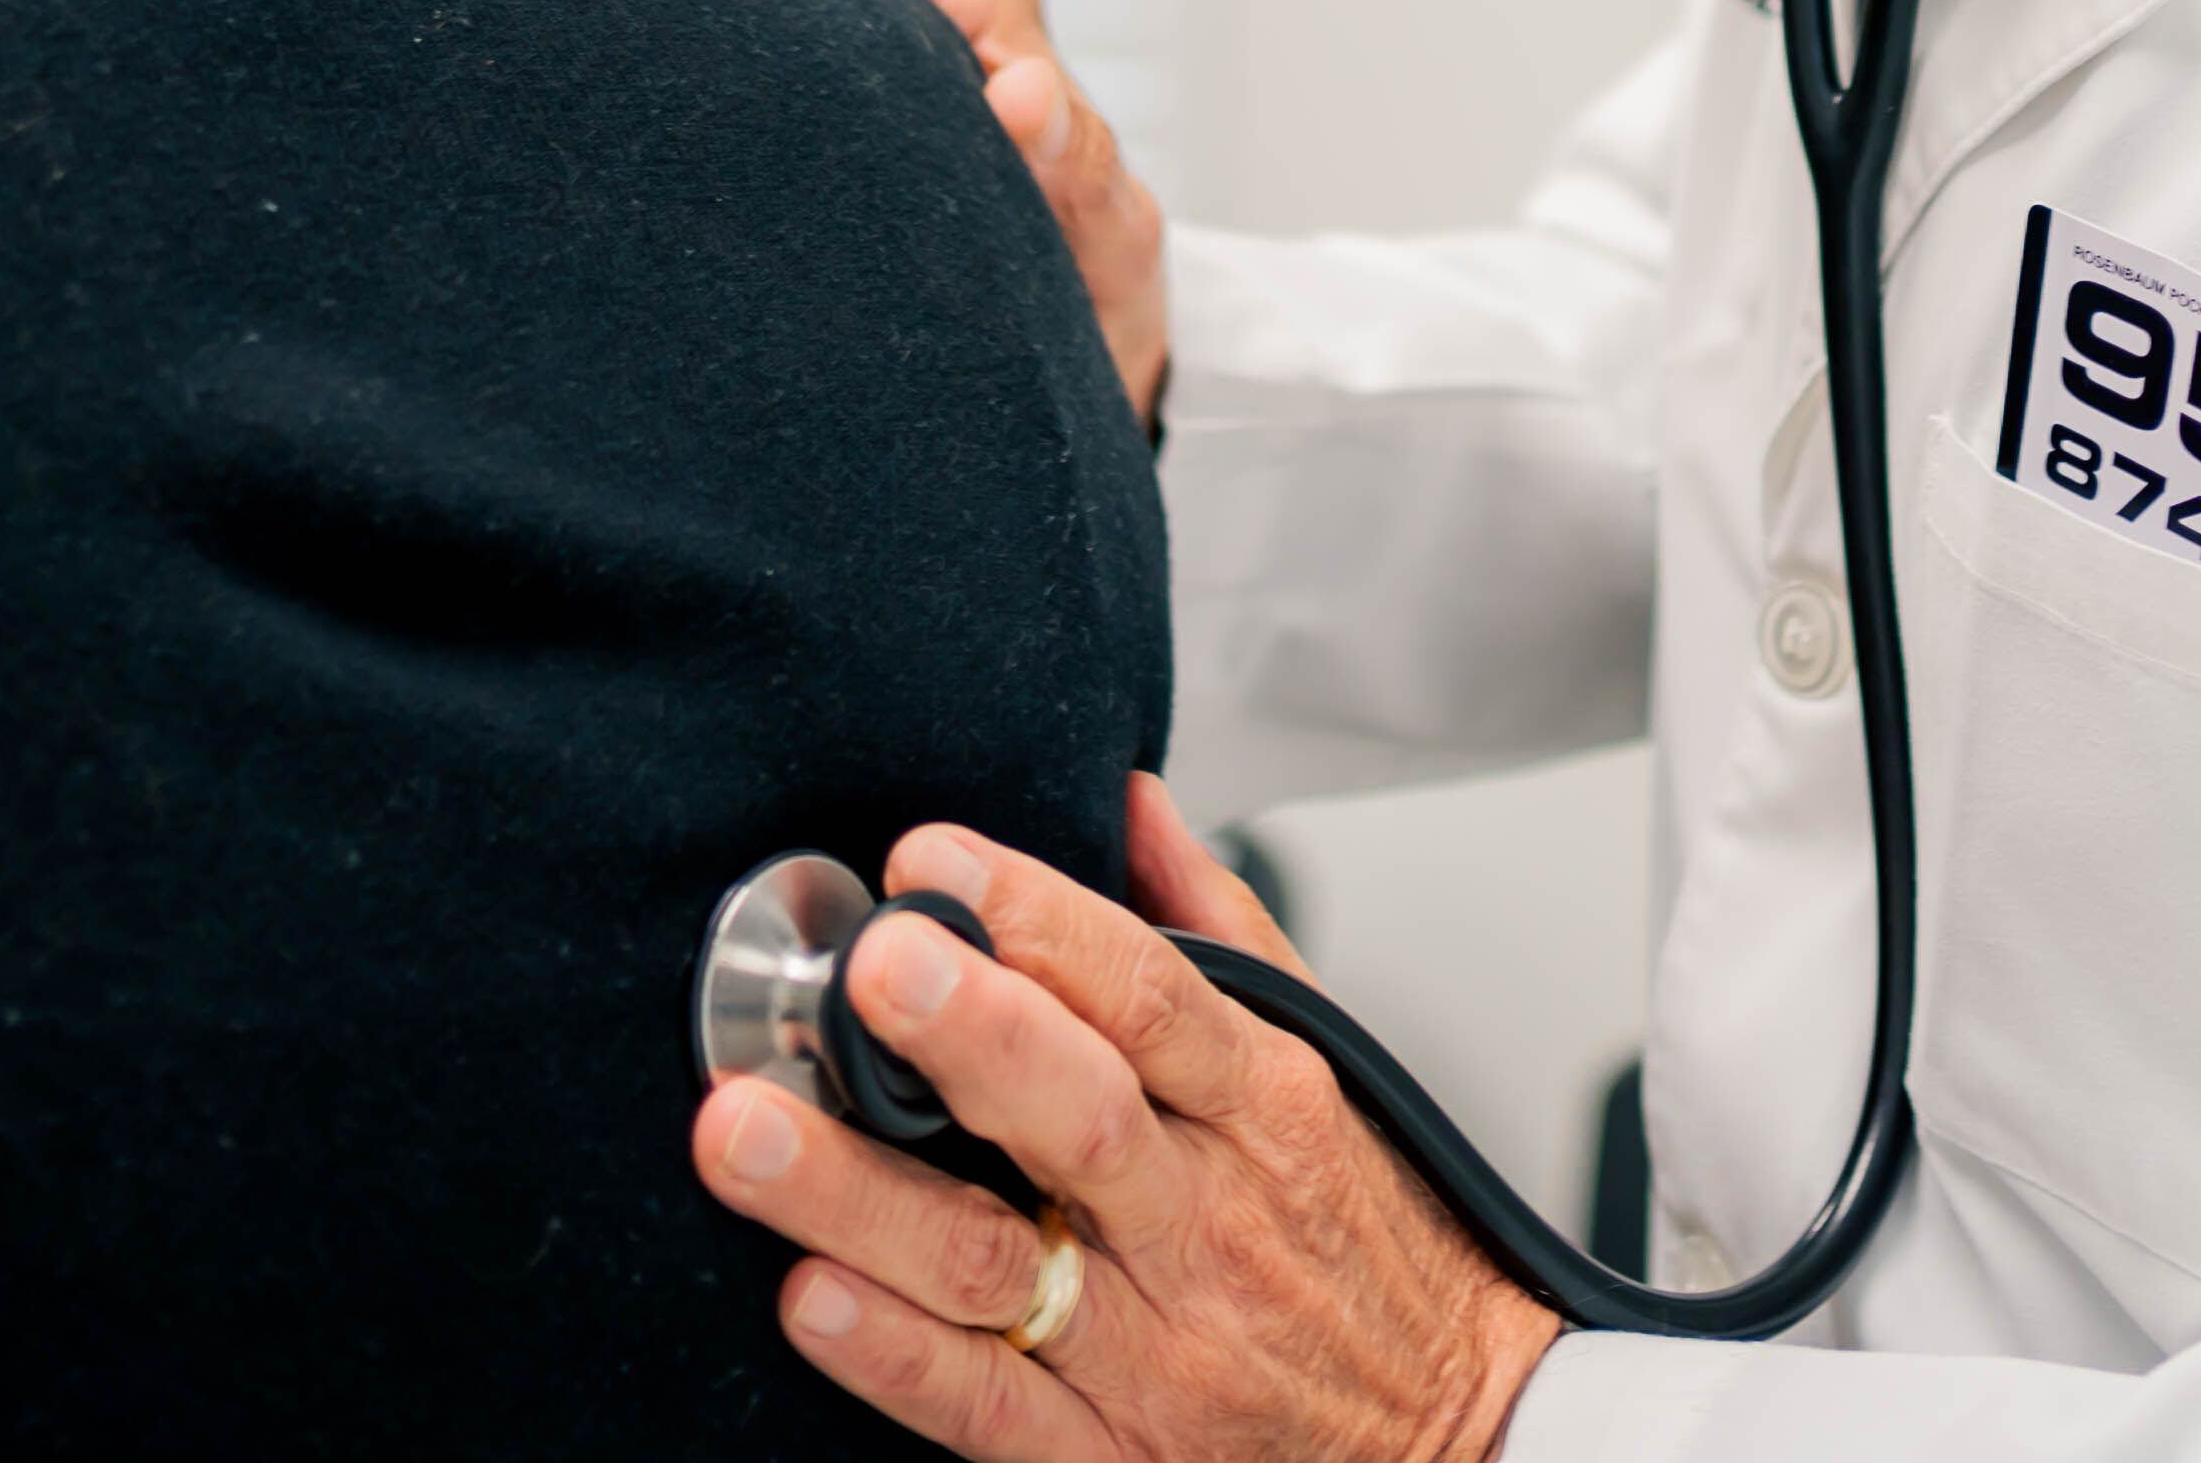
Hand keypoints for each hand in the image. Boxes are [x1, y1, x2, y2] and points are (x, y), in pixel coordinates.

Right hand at [687, 0, 1167, 421]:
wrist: (1106, 325)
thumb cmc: (1105, 278)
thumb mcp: (1102, 234)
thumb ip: (1072, 164)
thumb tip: (1026, 94)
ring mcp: (908, 21)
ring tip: (615, 8)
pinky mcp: (884, 62)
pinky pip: (793, 10)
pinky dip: (733, 17)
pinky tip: (669, 60)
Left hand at [689, 778, 1560, 1462]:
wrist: (1456, 1440)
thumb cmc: (1373, 1242)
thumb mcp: (1332, 1072)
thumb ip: (1223, 934)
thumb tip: (1132, 803)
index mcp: (1266, 1109)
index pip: (1153, 995)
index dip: (1040, 918)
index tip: (933, 858)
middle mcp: (1208, 1224)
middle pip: (1080, 1116)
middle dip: (969, 1035)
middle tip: (869, 966)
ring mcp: (1157, 1350)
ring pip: (995, 1263)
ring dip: (858, 1196)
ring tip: (743, 1129)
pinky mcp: (1110, 1456)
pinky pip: (988, 1410)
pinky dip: (896, 1357)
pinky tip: (811, 1297)